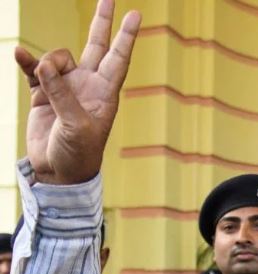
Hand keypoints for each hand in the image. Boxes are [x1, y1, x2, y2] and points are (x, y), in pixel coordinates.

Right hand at [15, 0, 139, 184]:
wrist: (58, 172)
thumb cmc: (78, 153)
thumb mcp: (76, 126)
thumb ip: (62, 95)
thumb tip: (45, 66)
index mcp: (105, 92)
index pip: (118, 58)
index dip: (126, 36)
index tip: (135, 15)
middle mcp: (88, 85)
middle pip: (96, 45)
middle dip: (101, 22)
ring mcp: (66, 87)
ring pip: (58, 57)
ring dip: (48, 62)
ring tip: (43, 77)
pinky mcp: (43, 93)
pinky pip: (34, 69)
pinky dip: (27, 62)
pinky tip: (19, 54)